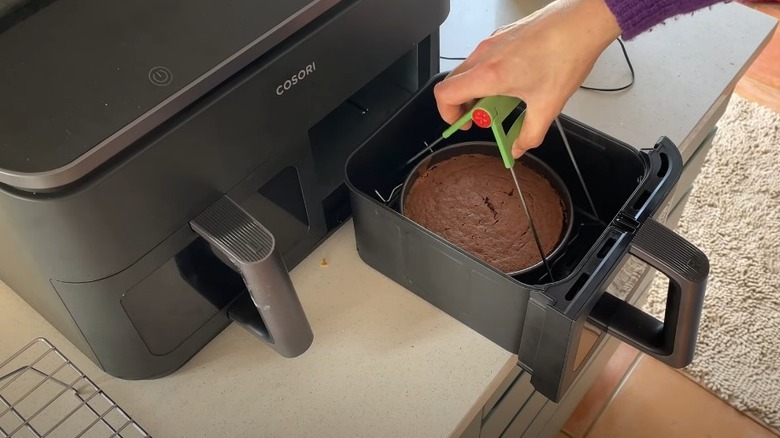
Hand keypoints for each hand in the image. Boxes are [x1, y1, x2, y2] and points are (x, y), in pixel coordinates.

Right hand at [433, 0, 621, 156]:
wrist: (583, 21)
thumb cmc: (567, 54)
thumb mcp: (548, 106)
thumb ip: (529, 134)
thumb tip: (518, 148)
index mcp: (489, 74)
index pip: (445, 94)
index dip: (447, 114)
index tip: (464, 124)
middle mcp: (484, 55)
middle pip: (453, 83)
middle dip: (463, 105)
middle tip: (485, 117)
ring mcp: (492, 42)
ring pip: (469, 70)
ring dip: (477, 90)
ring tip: (504, 100)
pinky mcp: (502, 35)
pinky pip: (483, 59)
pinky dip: (488, 75)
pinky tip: (515, 82)